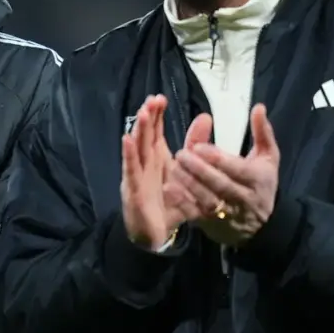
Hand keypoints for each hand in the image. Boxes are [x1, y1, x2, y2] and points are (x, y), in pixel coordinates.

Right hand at [121, 94, 181, 249]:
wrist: (156, 235)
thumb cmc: (169, 204)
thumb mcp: (186, 173)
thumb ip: (194, 146)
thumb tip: (206, 117)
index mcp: (157, 158)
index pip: (155, 131)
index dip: (156, 114)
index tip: (160, 98)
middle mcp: (145, 163)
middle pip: (145, 135)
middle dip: (148, 117)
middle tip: (153, 99)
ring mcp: (137, 175)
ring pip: (137, 148)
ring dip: (139, 130)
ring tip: (144, 113)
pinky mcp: (133, 189)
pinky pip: (131, 170)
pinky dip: (128, 154)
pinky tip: (127, 140)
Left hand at [173, 104, 279, 246]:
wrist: (261, 226)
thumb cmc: (261, 183)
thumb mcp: (268, 158)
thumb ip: (262, 132)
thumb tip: (258, 107)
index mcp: (258, 180)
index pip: (237, 169)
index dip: (217, 159)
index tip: (198, 147)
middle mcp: (243, 199)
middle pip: (220, 184)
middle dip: (199, 170)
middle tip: (180, 154)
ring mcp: (227, 214)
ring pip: (206, 199)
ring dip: (187, 184)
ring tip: (174, 167)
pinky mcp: (212, 224)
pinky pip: (195, 214)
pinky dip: (181, 202)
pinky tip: (169, 189)